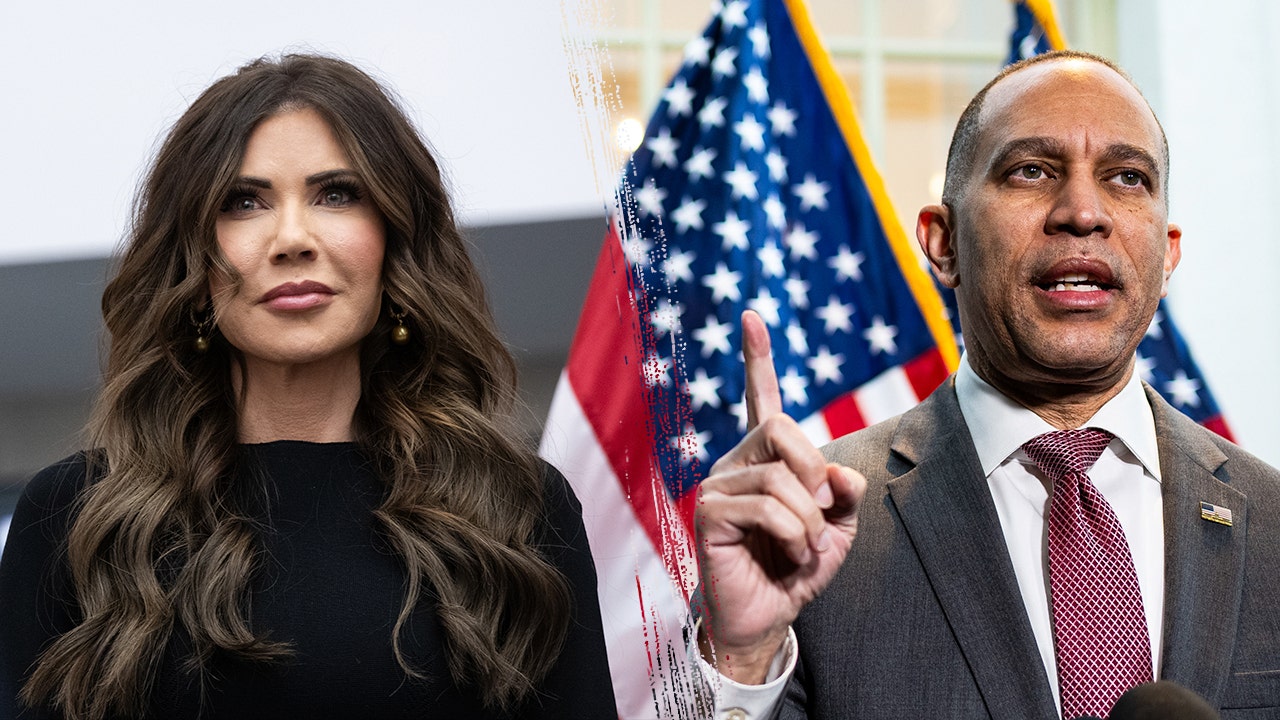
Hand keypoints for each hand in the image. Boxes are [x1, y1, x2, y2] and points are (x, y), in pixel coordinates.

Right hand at [695, 310, 865, 683]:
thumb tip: (839, 473)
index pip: (758, 399)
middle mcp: (734, 463)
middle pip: (781, 426)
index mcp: (763, 459)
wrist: (767, 620)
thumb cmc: (796, 571)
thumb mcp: (838, 529)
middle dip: (815, 471)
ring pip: (781, 476)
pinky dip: (795, 536)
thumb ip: (845, 493)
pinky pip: (767, 507)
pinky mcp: (709, 514)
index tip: (752, 316)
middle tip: (821, 515)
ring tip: (806, 550)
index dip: (756, 357)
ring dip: (810, 520)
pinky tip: (791, 558)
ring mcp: (716, 485)